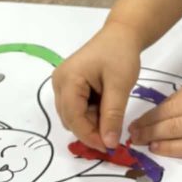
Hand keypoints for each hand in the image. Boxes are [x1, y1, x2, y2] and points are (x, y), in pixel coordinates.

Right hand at [52, 21, 143, 151]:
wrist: (122, 34)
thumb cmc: (120, 54)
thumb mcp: (119, 85)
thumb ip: (112, 115)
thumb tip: (108, 144)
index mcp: (68, 79)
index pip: (74, 117)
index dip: (90, 136)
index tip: (109, 147)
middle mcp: (59, 82)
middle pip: (71, 118)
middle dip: (91, 130)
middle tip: (114, 133)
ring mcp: (62, 84)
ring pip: (74, 116)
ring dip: (91, 122)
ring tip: (112, 114)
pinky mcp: (70, 85)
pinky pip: (77, 108)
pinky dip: (91, 113)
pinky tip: (106, 107)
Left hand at [128, 76, 181, 167]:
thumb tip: (180, 102)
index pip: (178, 96)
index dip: (158, 107)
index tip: (146, 114)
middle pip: (171, 111)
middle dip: (148, 120)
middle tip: (133, 127)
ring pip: (174, 128)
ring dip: (152, 134)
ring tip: (138, 139)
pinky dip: (168, 147)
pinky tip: (156, 147)